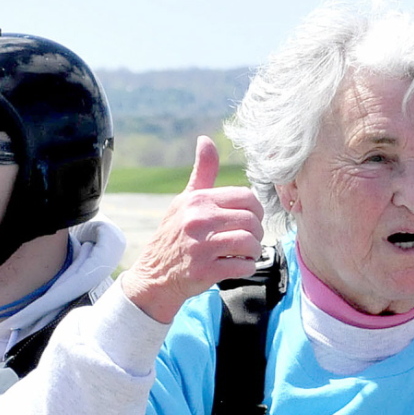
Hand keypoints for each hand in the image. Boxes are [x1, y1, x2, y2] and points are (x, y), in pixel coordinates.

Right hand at [122, 136, 264, 323]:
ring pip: (250, 243)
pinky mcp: (205, 270)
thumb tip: (206, 140)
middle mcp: (198, 220)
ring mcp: (201, 246)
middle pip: (251, 220)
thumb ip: (202, 174)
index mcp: (198, 200)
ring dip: (254, 251)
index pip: (246, 197)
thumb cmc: (175, 235)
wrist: (155, 274)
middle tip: (250, 240)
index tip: (250, 221)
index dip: (256, 210)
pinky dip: (248, 267)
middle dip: (257, 233)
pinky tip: (239, 266)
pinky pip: (243, 266)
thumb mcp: (185, 201)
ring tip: (246, 253)